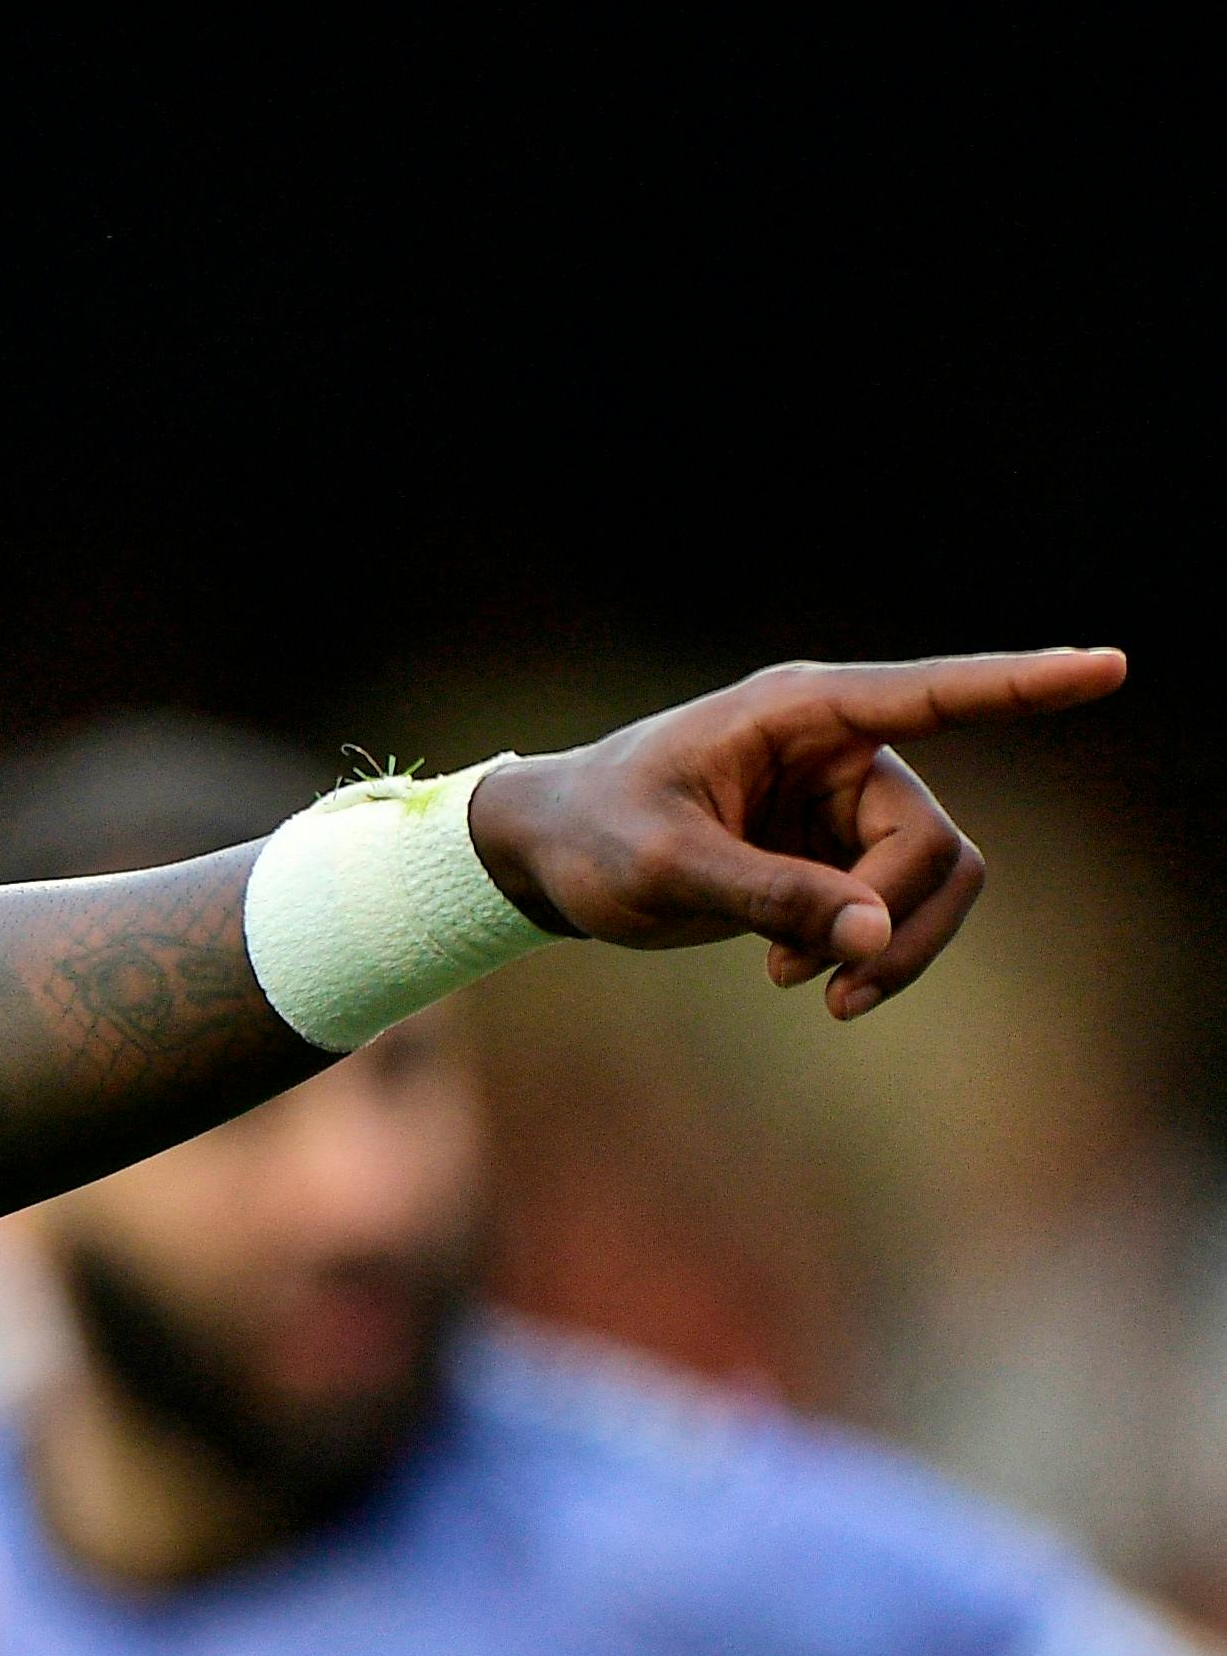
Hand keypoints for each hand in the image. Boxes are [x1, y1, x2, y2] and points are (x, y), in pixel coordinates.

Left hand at [466, 649, 1122, 1020]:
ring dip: (889, 946)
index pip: (933, 693)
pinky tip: (799, 977)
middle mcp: (839, 747)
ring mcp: (845, 800)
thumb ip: (768, 895)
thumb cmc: (589, 835)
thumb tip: (873, 935)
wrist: (545, 857)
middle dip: (894, 920)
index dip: (1025, 685)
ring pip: (935, 879)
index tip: (1112, 666)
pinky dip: (867, 953)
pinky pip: (900, 906)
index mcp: (798, 713)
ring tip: (803, 988)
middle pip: (932, 840)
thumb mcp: (664, 868)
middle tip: (815, 984)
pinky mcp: (839, 850)